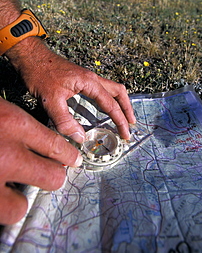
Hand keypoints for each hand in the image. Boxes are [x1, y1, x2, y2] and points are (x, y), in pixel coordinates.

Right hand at [0, 98, 81, 224]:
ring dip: (23, 197)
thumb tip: (36, 140)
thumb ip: (17, 125)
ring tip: (16, 188)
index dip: (68, 155)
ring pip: (23, 203)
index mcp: (14, 124)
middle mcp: (8, 154)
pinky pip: (4, 210)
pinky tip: (1, 191)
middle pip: (51, 176)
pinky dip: (4, 203)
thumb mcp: (1, 112)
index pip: (55, 144)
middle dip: (54, 176)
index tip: (73, 160)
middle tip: (51, 172)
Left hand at [9, 39, 135, 141]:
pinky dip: (109, 99)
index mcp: (89, 82)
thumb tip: (80, 138)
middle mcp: (92, 78)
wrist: (31, 57)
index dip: (119, 120)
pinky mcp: (81, 78)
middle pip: (118, 92)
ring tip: (123, 116)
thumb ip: (65, 121)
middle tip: (131, 124)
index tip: (125, 133)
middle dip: (127, 108)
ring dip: (120, 102)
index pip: (110, 104)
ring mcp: (87, 77)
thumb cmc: (40, 74)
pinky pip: (102, 89)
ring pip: (112, 88)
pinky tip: (104, 107)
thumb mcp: (51, 101)